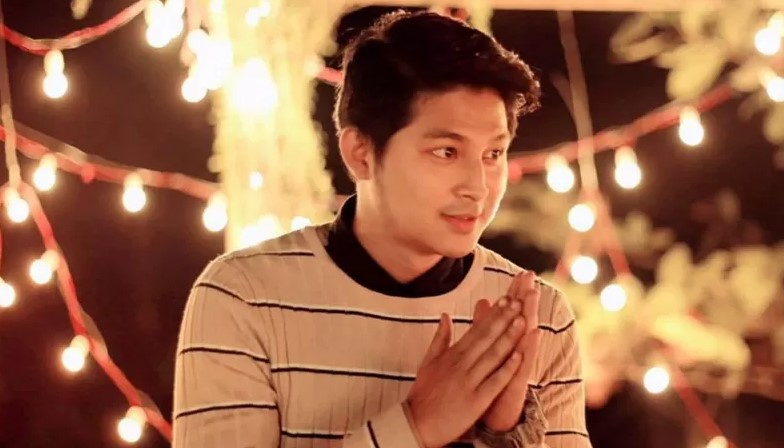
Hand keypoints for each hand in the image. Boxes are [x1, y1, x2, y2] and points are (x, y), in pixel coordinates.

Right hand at [406, 298, 525, 447]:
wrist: (417, 423)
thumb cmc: (423, 393)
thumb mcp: (428, 362)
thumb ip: (440, 338)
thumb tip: (445, 316)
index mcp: (451, 355)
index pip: (476, 330)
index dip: (492, 314)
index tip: (505, 300)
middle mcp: (461, 365)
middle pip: (486, 338)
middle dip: (504, 318)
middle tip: (518, 302)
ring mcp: (470, 382)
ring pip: (493, 356)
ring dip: (509, 337)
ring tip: (522, 320)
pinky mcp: (476, 400)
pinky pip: (495, 381)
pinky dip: (507, 368)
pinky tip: (519, 355)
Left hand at [473, 271, 541, 431]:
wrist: (494, 416)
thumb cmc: (489, 383)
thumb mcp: (484, 351)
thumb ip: (483, 326)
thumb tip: (483, 301)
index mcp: (504, 342)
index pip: (510, 313)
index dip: (515, 293)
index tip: (520, 272)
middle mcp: (515, 350)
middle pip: (521, 318)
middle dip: (525, 297)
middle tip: (530, 275)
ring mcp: (518, 364)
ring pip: (525, 335)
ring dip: (529, 315)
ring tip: (533, 295)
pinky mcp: (518, 379)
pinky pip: (524, 361)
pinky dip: (528, 347)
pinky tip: (533, 331)